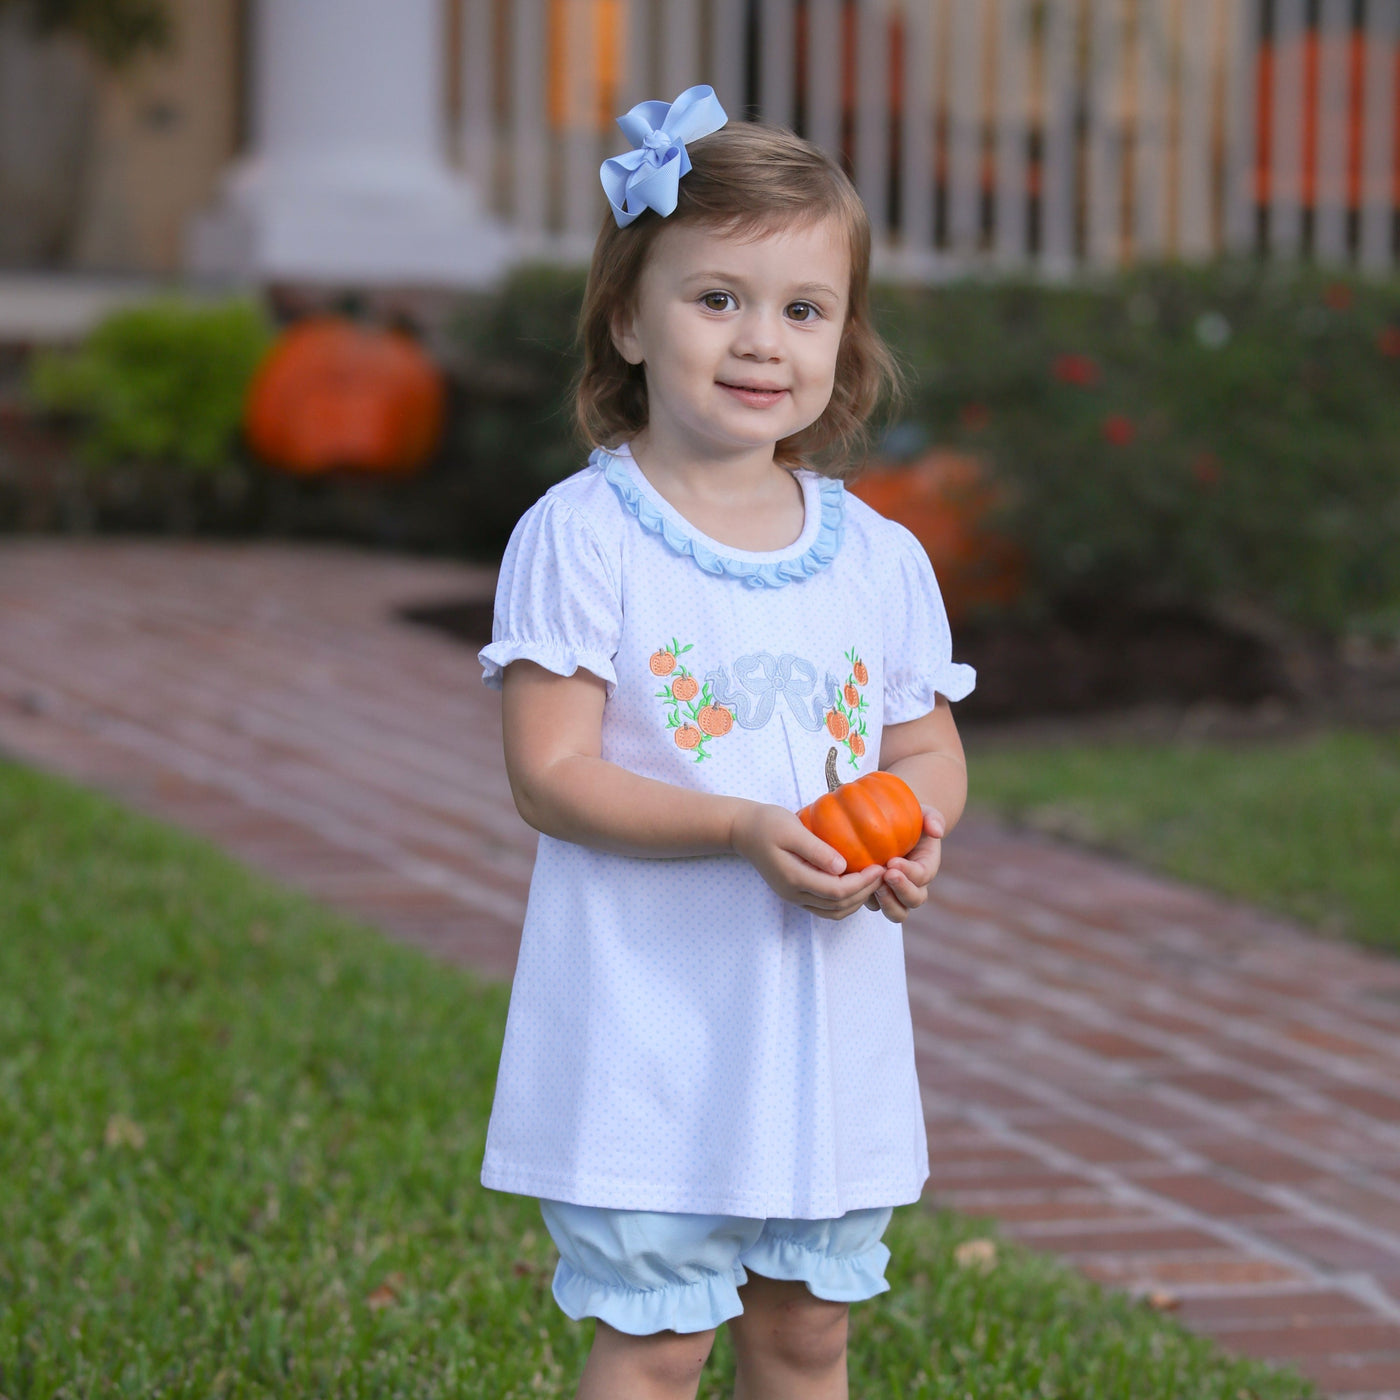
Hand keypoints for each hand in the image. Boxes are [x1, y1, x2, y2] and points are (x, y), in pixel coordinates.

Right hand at [731, 802, 885, 919]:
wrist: (743, 830)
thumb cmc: (767, 824)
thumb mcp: (791, 829)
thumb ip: (816, 849)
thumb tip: (843, 867)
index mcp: (794, 878)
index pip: (837, 891)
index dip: (863, 882)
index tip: (880, 866)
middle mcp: (794, 893)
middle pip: (838, 905)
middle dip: (865, 892)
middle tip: (884, 873)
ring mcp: (794, 896)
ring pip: (833, 911)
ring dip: (857, 900)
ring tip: (873, 880)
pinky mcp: (795, 893)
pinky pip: (825, 907)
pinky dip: (844, 901)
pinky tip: (856, 884)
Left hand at [865, 808, 944, 923]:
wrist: (891, 827)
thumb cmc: (908, 818)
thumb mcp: (922, 813)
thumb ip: (933, 818)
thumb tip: (937, 831)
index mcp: (926, 867)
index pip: (922, 876)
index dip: (909, 872)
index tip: (893, 862)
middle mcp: (913, 885)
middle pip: (914, 900)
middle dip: (901, 890)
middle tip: (886, 874)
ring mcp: (895, 894)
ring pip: (896, 912)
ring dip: (886, 902)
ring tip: (873, 886)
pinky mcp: (876, 896)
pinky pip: (874, 906)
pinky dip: (866, 900)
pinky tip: (855, 885)